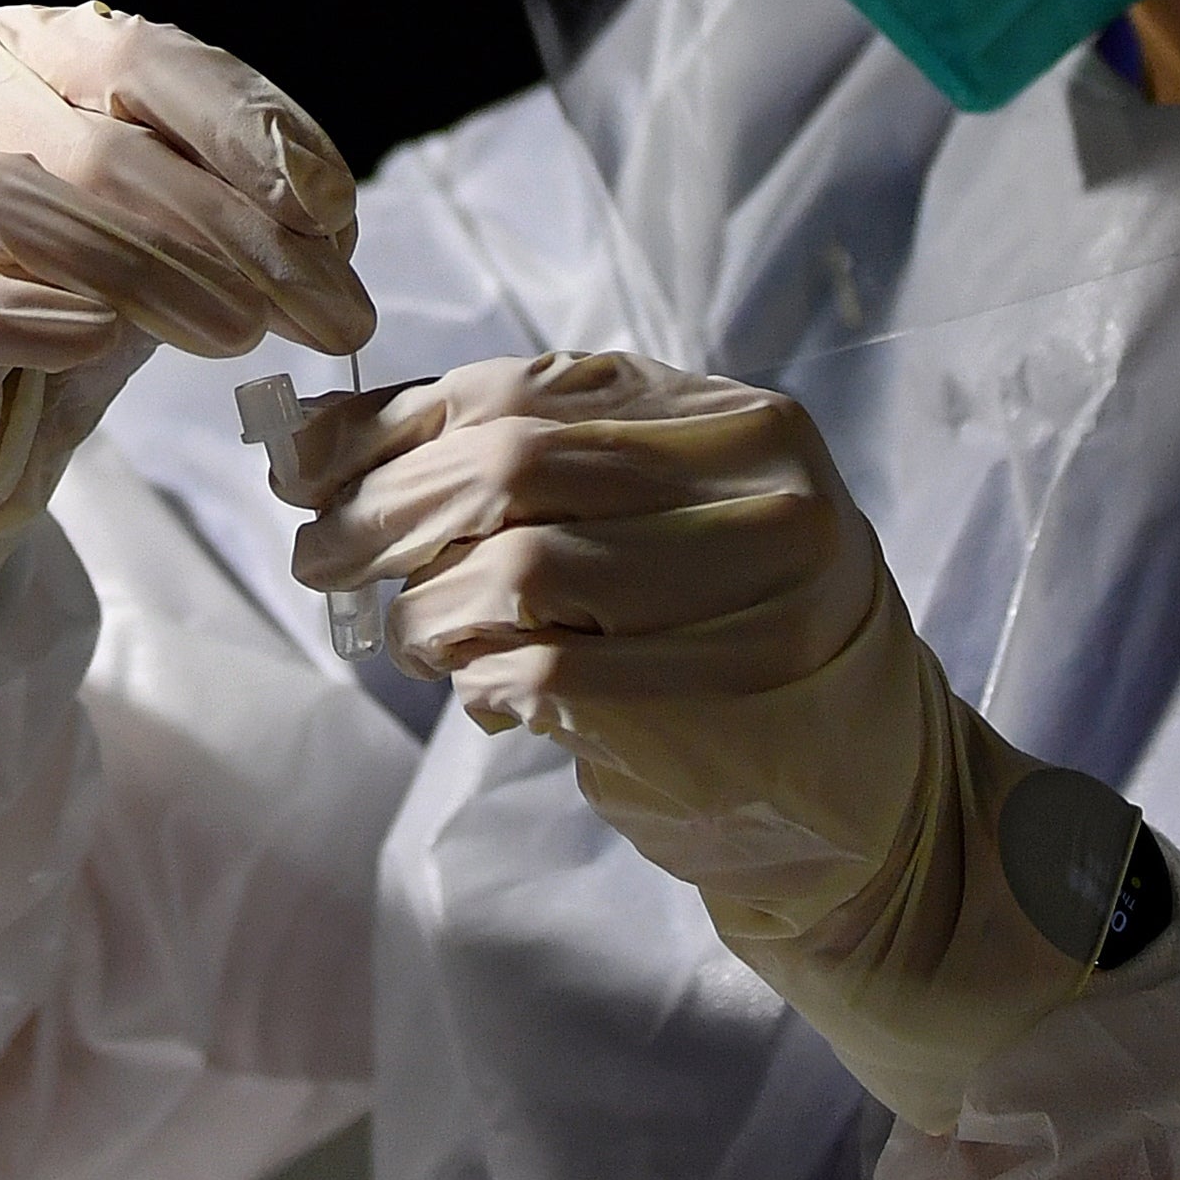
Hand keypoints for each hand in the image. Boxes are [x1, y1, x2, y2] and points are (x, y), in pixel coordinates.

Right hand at [0, 5, 367, 650]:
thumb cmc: (58, 290)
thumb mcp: (165, 227)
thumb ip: (230, 199)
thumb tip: (327, 218)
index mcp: (25, 44)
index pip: (141, 57)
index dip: (248, 129)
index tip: (334, 211)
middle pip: (97, 143)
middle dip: (231, 233)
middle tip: (324, 307)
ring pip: (10, 200)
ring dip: (147, 272)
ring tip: (239, 334)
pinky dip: (25, 316)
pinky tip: (96, 342)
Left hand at [279, 350, 1136, 1126]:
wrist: (871, 792)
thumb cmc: (733, 635)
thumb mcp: (656, 516)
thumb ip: (527, 469)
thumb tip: (325, 444)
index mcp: (731, 418)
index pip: (522, 387)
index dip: (392, 425)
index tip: (309, 466)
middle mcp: (758, 487)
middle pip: (512, 464)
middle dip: (385, 511)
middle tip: (318, 556)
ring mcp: (753, 592)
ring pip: (521, 567)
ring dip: (426, 608)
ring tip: (408, 636)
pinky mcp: (725, 698)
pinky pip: (548, 671)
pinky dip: (481, 677)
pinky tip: (478, 688)